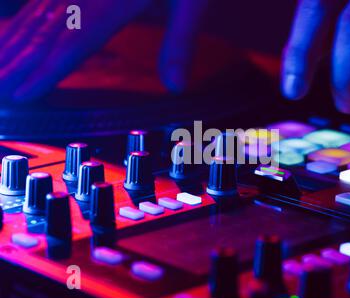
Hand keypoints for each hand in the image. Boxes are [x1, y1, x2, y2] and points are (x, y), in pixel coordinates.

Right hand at [0, 0, 207, 102]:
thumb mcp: (191, 2)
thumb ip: (179, 42)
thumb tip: (176, 87)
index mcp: (113, 2)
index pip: (73, 43)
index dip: (47, 71)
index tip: (23, 94)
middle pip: (45, 33)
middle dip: (18, 63)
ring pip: (36, 16)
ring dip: (13, 44)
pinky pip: (41, 1)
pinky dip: (23, 21)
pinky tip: (15, 31)